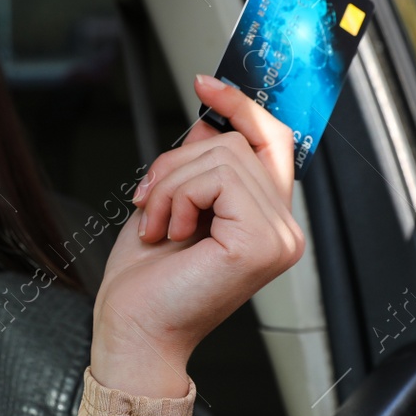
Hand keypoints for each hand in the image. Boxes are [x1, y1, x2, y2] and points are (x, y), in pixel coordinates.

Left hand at [89, 73, 305, 397]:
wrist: (133, 331)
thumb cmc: (147, 284)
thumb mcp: (172, 203)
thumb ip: (200, 165)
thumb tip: (209, 120)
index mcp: (265, 221)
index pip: (273, 141)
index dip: (241, 105)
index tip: (205, 84)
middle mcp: (282, 230)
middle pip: (236, 144)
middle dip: (178, 162)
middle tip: (150, 201)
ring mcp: (279, 237)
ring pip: (223, 156)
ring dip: (172, 184)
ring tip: (158, 223)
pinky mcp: (262, 243)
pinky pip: (219, 178)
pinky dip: (179, 196)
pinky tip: (171, 231)